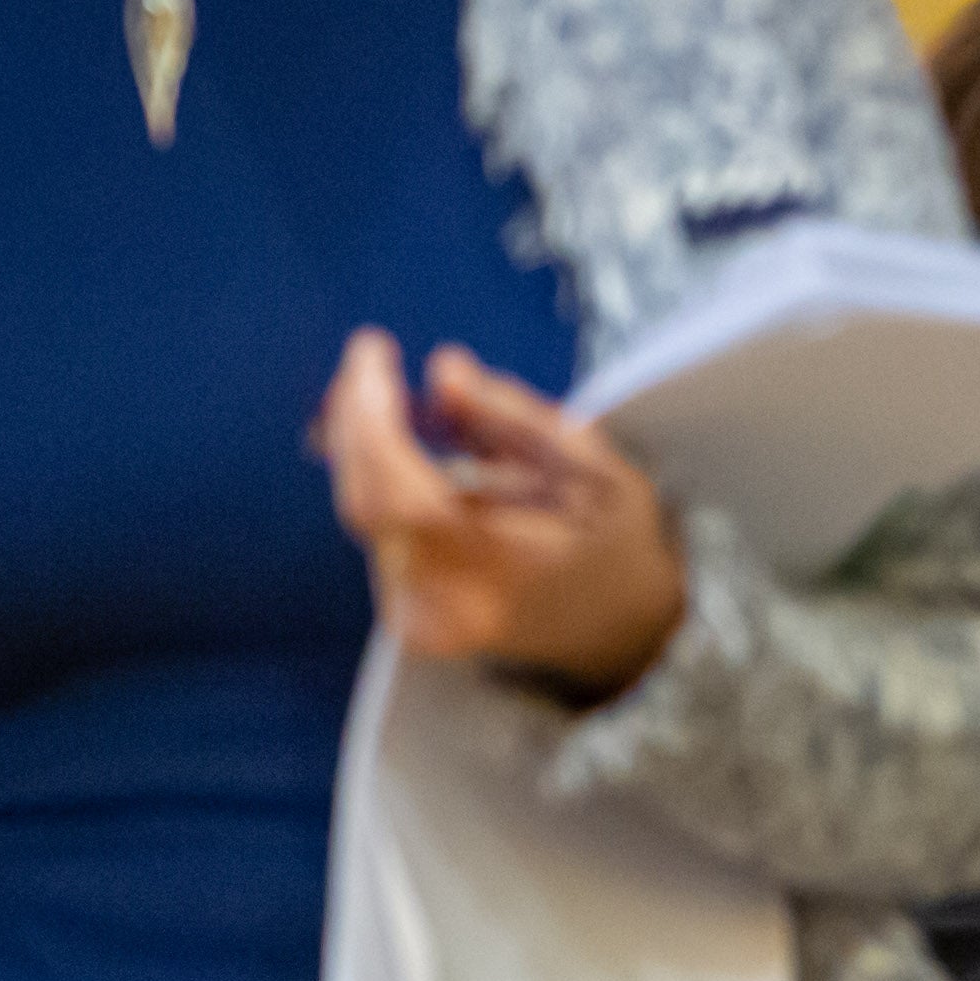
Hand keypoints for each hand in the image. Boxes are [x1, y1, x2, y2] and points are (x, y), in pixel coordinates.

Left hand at [315, 330, 687, 696]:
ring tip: (403, 412)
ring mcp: (421, 622)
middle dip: (359, 422)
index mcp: (499, 573)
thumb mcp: (593, 468)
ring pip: (368, 514)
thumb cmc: (612, 541)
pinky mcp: (407, 620)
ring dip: (375, 453)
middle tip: (370, 363)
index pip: (401, 492)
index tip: (372, 352)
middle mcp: (445, 607)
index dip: (371, 418)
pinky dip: (386, 486)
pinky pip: (377, 534)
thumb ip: (515, 419)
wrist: (619, 628)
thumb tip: (443, 371)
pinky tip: (417, 466)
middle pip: (368, 499)